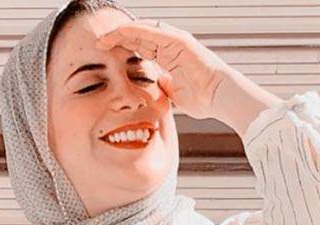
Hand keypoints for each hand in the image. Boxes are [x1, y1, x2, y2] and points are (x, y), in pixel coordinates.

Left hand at [94, 19, 231, 120]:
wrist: (219, 98)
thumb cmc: (204, 99)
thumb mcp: (174, 95)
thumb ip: (163, 88)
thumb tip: (154, 87)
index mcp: (169, 58)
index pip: (142, 48)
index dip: (124, 49)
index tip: (107, 54)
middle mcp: (171, 46)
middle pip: (139, 37)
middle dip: (118, 38)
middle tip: (100, 43)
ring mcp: (175, 41)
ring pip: (143, 31)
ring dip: (122, 33)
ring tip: (105, 37)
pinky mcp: (179, 40)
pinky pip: (153, 32)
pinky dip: (136, 31)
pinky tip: (121, 32)